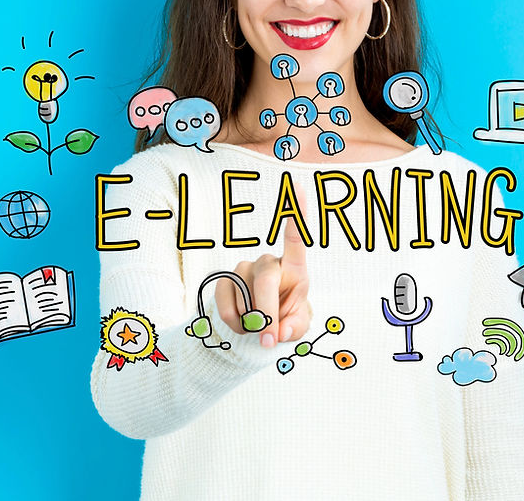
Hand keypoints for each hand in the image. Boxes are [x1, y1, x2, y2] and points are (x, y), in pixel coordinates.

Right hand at [214, 213, 311, 346]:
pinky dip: (234, 321)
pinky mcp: (226, 280)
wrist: (261, 327)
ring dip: (251, 321)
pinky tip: (242, 326)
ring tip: (258, 329)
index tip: (298, 186)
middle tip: (268, 338)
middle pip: (266, 279)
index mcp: (294, 268)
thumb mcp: (297, 327)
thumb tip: (278, 332)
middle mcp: (268, 262)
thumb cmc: (286, 320)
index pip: (296, 238)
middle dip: (267, 311)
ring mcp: (244, 268)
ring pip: (244, 296)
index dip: (298, 213)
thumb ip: (294, 329)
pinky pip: (225, 302)